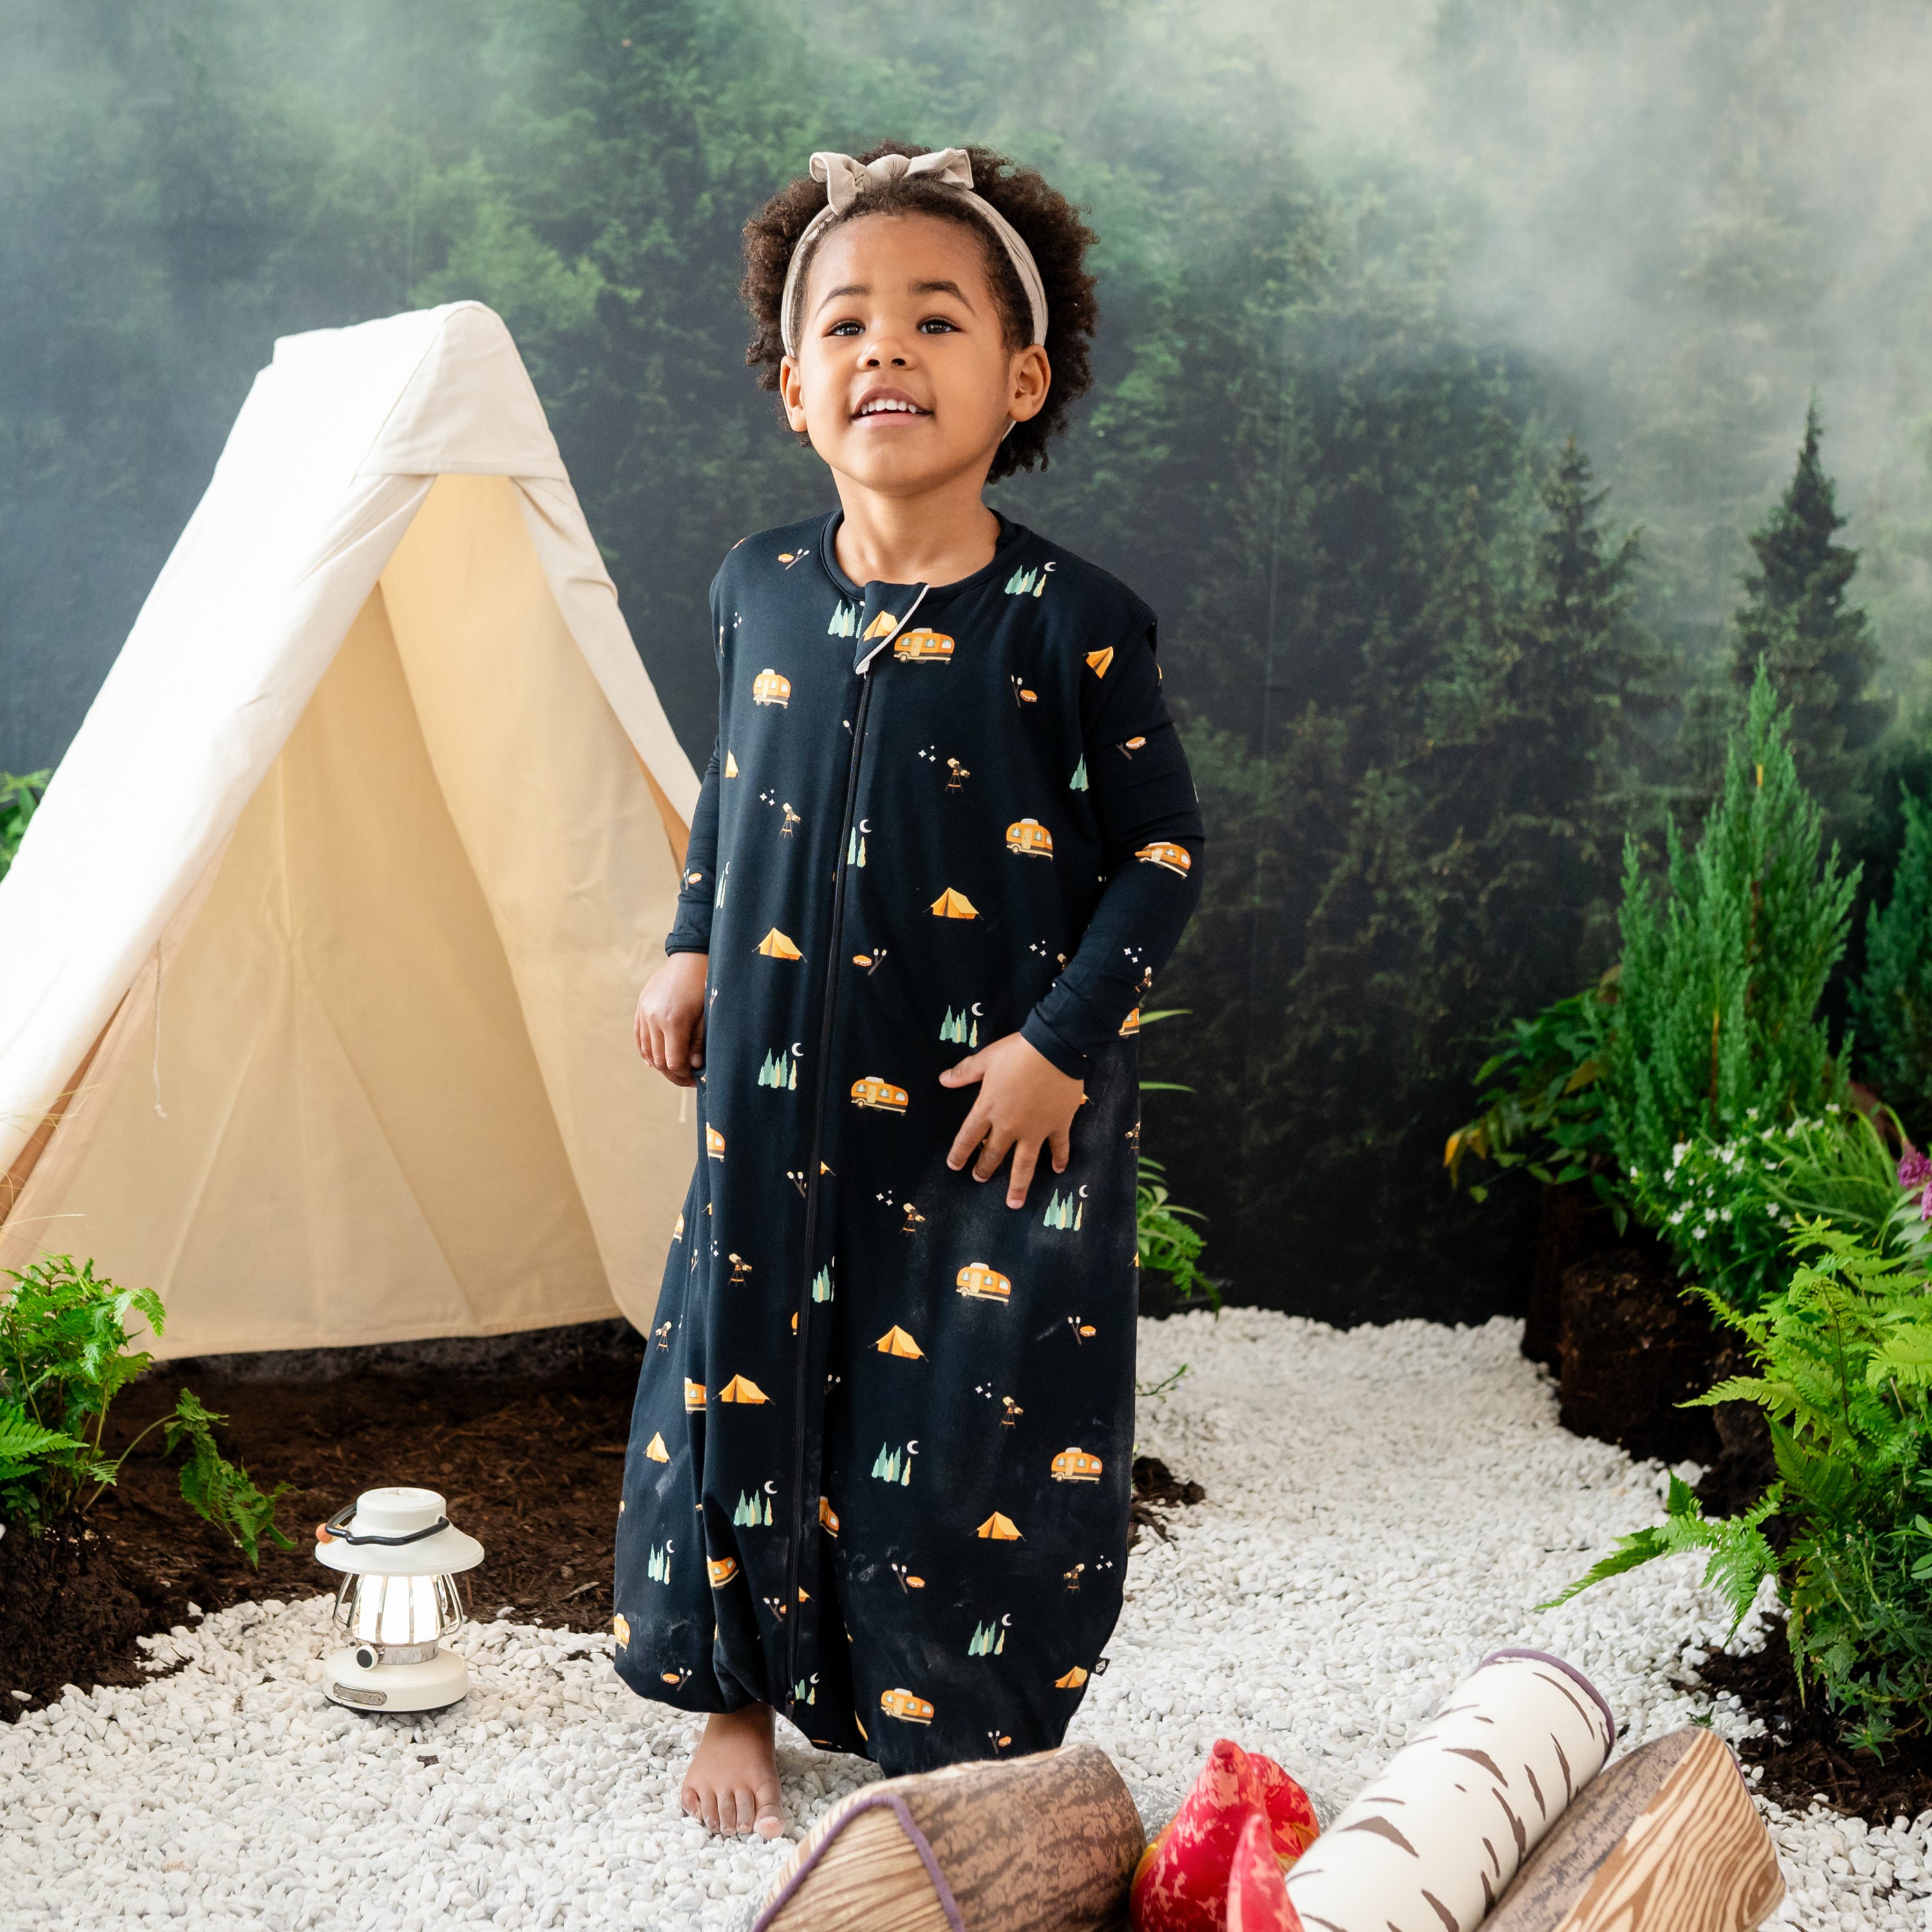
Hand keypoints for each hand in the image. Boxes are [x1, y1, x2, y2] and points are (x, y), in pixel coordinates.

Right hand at [635, 952, 708, 1086]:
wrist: (691, 955)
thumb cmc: (705, 984)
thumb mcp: (707, 1014)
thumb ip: (698, 1042)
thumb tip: (692, 1065)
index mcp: (673, 1021)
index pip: (673, 1062)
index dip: (684, 1076)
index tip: (695, 1079)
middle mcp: (653, 1018)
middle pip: (659, 1060)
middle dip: (673, 1073)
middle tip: (687, 1078)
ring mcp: (644, 1012)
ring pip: (647, 1050)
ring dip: (660, 1063)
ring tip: (675, 1068)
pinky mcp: (641, 1006)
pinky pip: (638, 1036)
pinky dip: (645, 1051)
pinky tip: (654, 1060)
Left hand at [940, 1031, 1083, 1207]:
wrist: (1054, 1049)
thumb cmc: (1017, 1052)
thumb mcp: (987, 1059)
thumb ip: (965, 1072)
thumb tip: (943, 1080)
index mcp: (988, 1109)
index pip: (969, 1137)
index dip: (960, 1152)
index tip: (954, 1166)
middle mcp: (1009, 1126)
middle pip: (993, 1153)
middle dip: (985, 1168)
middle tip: (979, 1179)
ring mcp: (1035, 1130)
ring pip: (1024, 1163)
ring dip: (1018, 1185)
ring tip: (1014, 1203)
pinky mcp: (1057, 1126)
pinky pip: (1058, 1147)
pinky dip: (1060, 1159)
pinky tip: (1059, 1171)